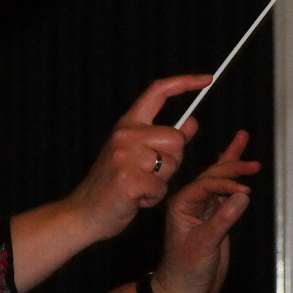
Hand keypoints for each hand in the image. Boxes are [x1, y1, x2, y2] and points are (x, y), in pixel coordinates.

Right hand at [62, 75, 211, 244]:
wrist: (84, 213)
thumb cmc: (114, 186)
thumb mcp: (137, 156)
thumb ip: (165, 139)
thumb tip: (193, 122)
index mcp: (127, 124)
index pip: (158, 92)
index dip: (185, 82)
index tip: (208, 79)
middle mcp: (125, 134)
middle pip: (176, 138)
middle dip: (173, 160)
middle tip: (150, 174)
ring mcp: (124, 155)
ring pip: (172, 164)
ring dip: (162, 182)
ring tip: (139, 187)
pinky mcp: (128, 179)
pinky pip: (161, 188)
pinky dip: (153, 199)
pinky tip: (135, 199)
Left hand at [152, 130, 257, 292]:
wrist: (183, 290)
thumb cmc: (185, 270)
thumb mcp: (204, 246)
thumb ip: (222, 220)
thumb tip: (242, 197)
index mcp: (181, 204)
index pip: (205, 184)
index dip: (225, 184)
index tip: (244, 191)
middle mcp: (191, 202)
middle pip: (213, 176)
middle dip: (231, 164)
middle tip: (250, 155)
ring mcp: (203, 209)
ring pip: (219, 180)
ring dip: (233, 164)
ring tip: (243, 140)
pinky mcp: (215, 218)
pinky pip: (225, 194)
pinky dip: (235, 181)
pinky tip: (241, 168)